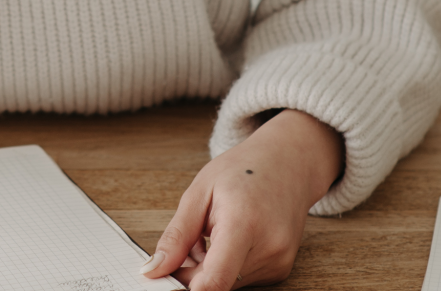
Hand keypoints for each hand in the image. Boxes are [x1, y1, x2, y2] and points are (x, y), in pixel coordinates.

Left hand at [140, 109, 343, 289]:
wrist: (287, 163)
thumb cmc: (240, 170)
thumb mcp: (199, 192)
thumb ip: (177, 235)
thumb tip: (153, 270)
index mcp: (243, 224)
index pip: (215, 280)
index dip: (185, 288)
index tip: (162, 281)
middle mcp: (267, 250)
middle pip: (217, 283)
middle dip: (190, 273)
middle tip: (184, 242)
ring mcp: (278, 263)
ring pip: (228, 283)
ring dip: (208, 269)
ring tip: (208, 231)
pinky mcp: (281, 270)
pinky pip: (242, 278)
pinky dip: (225, 266)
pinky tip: (225, 238)